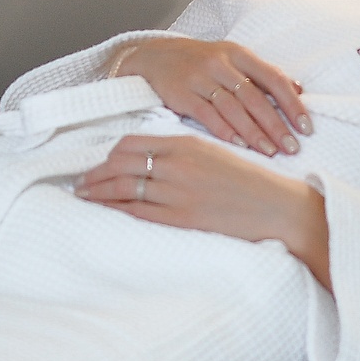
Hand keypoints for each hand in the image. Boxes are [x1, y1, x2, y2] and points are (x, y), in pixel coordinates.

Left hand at [77, 133, 332, 291]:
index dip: (110, 154)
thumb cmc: (253, 183)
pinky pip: (137, 212)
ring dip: (98, 192)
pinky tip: (103, 212)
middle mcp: (178, 164)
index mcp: (187, 144)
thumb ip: (187, 153)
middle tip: (79, 181)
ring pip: (123, 187)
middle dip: (95, 173)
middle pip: (121, 164)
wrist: (279, 208)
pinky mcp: (182, 217)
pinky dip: (115, 210)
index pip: (133, 142)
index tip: (100, 162)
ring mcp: (178, 192)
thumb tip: (158, 158)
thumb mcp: (218, 154)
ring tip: (83, 196)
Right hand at [108, 36, 310, 155]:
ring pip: (233, 108)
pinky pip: (207, 115)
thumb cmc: (201, 62)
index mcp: (239, 53)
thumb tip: (299, 89)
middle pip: (255, 97)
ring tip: (270, 152)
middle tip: (292, 147)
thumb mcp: (233, 58)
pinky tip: (239, 146)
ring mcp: (200, 78)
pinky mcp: (181, 93)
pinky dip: (225, 131)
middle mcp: (221, 63)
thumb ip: (263, 74)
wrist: (154, 56)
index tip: (306, 127)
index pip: (273, 78)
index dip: (292, 104)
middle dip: (276, 125)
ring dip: (254, 133)